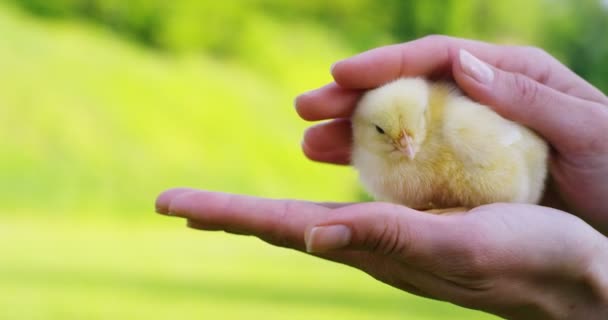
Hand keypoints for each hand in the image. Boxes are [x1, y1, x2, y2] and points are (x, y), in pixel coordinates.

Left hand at [155, 189, 607, 318]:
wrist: (572, 280)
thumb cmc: (530, 260)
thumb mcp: (461, 246)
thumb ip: (390, 238)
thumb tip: (313, 235)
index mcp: (373, 249)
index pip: (282, 228)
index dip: (226, 212)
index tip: (169, 204)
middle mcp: (370, 248)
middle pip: (281, 227)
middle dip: (227, 213)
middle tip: (176, 205)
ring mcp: (387, 242)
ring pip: (306, 222)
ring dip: (260, 212)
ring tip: (221, 208)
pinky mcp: (411, 231)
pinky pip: (345, 213)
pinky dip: (308, 205)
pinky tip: (302, 205)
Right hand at [295, 35, 607, 233]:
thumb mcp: (586, 127)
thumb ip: (526, 97)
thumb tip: (459, 63)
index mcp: (512, 75)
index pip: (438, 57)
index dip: (387, 62)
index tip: (341, 75)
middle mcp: (484, 99)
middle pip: (408, 89)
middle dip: (353, 97)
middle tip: (306, 108)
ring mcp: (471, 136)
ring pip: (403, 127)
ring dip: (355, 133)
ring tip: (311, 144)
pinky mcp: (466, 170)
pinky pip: (416, 162)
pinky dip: (382, 164)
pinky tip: (352, 171)